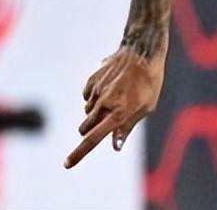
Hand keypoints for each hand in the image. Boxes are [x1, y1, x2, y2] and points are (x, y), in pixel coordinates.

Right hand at [64, 46, 164, 168]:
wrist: (142, 51)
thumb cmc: (149, 82)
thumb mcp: (147, 107)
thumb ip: (127, 126)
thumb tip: (115, 145)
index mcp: (119, 113)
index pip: (94, 138)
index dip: (79, 153)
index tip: (67, 164)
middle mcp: (104, 104)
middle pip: (85, 128)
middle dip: (90, 131)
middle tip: (106, 122)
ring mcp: (96, 91)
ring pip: (87, 112)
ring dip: (96, 113)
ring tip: (117, 98)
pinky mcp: (92, 81)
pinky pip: (87, 97)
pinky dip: (95, 99)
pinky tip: (110, 89)